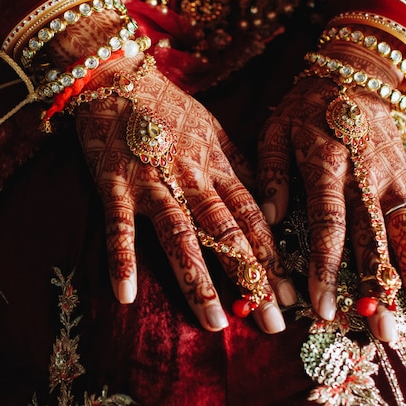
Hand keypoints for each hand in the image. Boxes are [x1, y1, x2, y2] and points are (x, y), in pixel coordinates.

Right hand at [74, 59, 296, 333]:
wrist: (119, 79)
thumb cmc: (169, 109)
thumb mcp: (213, 130)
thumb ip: (237, 166)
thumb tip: (266, 202)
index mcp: (218, 165)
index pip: (253, 218)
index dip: (274, 258)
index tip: (291, 296)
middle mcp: (191, 177)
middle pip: (227, 234)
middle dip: (252, 280)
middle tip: (272, 326)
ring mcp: (152, 182)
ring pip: (181, 234)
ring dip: (198, 279)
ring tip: (214, 322)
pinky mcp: (114, 184)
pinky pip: (119, 226)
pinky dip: (121, 259)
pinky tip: (126, 295)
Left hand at [257, 75, 405, 341]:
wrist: (355, 71)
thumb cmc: (305, 108)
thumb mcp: (275, 130)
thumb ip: (271, 173)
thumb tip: (267, 218)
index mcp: (326, 159)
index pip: (328, 220)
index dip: (326, 265)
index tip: (322, 306)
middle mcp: (367, 171)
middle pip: (376, 235)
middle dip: (378, 287)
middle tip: (381, 332)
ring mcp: (395, 175)